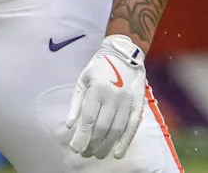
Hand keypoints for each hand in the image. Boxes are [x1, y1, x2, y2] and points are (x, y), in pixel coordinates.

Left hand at [65, 34, 145, 158]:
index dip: (81, 137)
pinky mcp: (138, 104)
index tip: (75, 148)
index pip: (88, 119)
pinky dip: (125, 142)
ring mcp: (127, 101)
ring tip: (97, 154)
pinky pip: (132, 127)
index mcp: (97, 89)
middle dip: (92, 145)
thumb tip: (69, 126)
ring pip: (116, 130)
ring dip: (106, 146)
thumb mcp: (83, 79)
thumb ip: (76, 103)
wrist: (123, 53)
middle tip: (85, 153)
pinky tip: (117, 153)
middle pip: (102, 128)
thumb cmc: (99, 67)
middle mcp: (113, 96)